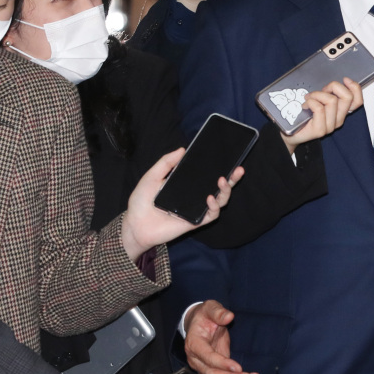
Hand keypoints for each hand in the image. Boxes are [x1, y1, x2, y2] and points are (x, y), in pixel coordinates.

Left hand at [120, 149, 243, 260]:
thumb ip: (166, 163)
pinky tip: (209, 198)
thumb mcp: (152, 176)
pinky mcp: (194, 221)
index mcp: (188, 184)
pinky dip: (214, 207)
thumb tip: (183, 149)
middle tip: (239, 169)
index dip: (220, 167)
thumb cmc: (142, 201)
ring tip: (223, 180)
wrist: (134, 224)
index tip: (228, 157)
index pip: (208, 175)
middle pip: (220, 187)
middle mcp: (195, 196)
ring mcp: (196, 209)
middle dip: (232, 179)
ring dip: (225, 191)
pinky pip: (211, 215)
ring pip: (220, 201)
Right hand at [184, 300, 259, 373]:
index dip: (222, 364)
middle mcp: (196, 360)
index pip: (207, 358)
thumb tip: (229, 316)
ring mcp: (203, 369)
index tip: (238, 367)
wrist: (199, 324)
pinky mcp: (212, 373)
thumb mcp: (210, 308)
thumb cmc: (205, 316)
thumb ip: (218, 312)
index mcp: (194, 344)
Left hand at [281, 78, 364, 153]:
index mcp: (341, 112)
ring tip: (309, 98)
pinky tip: (305, 105)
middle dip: (334, 86)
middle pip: (347, 97)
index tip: (345, 79)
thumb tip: (330, 81)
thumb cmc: (304, 114)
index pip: (357, 101)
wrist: (292, 133)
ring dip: (318, 94)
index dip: (355, 88)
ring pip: (332, 101)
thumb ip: (327, 92)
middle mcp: (339, 120)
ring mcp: (330, 126)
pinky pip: (319, 108)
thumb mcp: (319, 100)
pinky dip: (311, 102)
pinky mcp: (320, 130)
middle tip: (322, 90)